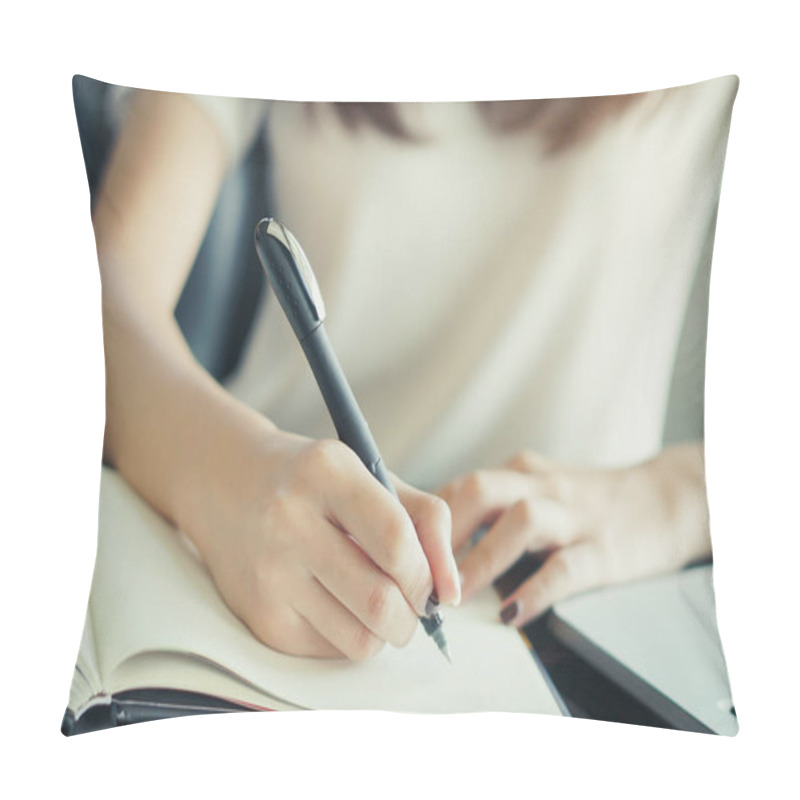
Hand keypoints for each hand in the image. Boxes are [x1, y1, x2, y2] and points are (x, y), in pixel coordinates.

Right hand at [188, 430, 460, 659]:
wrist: (227, 484)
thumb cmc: (315, 482)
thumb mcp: (371, 475)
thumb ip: (426, 521)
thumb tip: (451, 593)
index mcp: (327, 472)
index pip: (397, 542)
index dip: (427, 575)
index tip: (432, 584)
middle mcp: (289, 520)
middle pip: (380, 602)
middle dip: (413, 616)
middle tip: (411, 603)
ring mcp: (268, 572)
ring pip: (358, 640)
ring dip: (385, 633)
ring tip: (377, 603)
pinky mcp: (258, 615)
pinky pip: (328, 651)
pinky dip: (350, 637)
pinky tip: (338, 605)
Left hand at [437, 443, 709, 627]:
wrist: (666, 500)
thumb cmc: (587, 503)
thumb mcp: (536, 491)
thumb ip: (491, 508)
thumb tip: (430, 543)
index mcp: (520, 474)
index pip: (459, 486)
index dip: (423, 518)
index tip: (394, 549)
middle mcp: (541, 486)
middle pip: (479, 490)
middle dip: (441, 532)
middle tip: (413, 571)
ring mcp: (574, 515)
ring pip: (521, 521)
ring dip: (482, 558)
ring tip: (454, 594)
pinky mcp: (604, 549)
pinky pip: (566, 567)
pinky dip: (536, 590)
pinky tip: (513, 612)